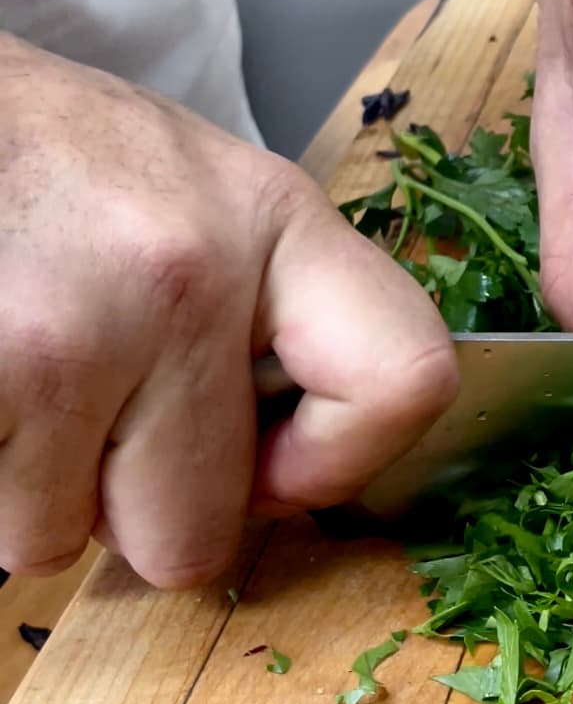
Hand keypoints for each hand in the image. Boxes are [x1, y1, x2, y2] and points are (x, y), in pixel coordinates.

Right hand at [0, 36, 457, 586]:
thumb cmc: (59, 161)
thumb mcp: (206, 198)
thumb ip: (277, 319)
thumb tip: (295, 471)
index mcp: (273, 221)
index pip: (404, 382)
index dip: (338, 463)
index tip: (275, 462)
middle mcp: (185, 276)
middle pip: (199, 533)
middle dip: (140, 506)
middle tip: (102, 418)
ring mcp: (65, 336)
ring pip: (61, 541)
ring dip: (40, 490)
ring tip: (28, 379)